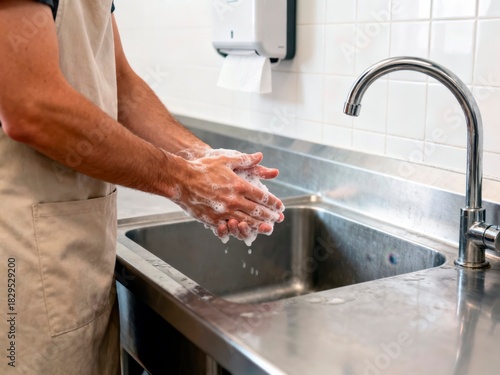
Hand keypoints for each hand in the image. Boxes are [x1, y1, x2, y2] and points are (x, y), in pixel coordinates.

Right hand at [167, 150, 283, 242]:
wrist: (180, 180)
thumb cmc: (202, 168)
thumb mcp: (226, 160)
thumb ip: (245, 160)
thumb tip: (260, 156)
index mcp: (239, 185)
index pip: (262, 197)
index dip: (273, 202)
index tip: (280, 206)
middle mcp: (234, 200)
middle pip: (257, 211)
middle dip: (270, 216)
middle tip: (277, 219)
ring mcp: (224, 212)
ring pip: (247, 221)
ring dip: (259, 225)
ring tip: (267, 227)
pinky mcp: (213, 219)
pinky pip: (230, 227)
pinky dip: (240, 229)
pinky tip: (246, 230)